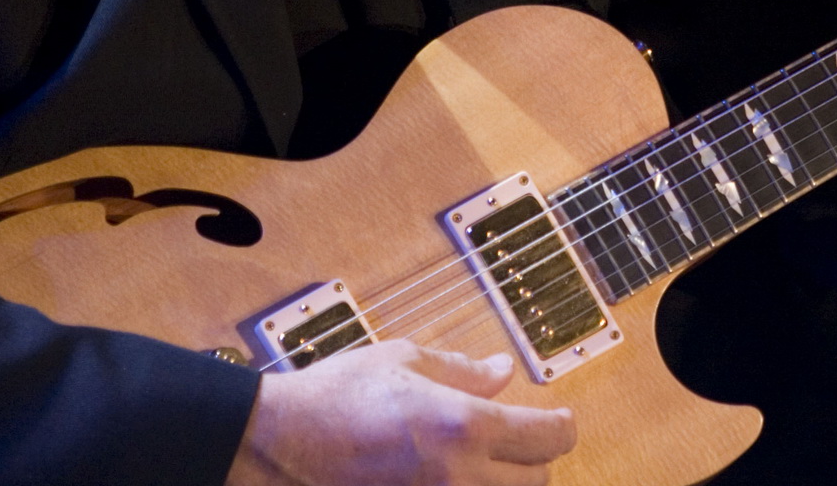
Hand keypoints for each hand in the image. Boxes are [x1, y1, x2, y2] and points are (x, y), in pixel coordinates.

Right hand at [225, 340, 576, 485]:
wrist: (274, 448)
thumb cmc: (332, 400)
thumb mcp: (401, 362)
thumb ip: (462, 370)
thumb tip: (504, 371)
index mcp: (462, 425)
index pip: (550, 437)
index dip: (562, 426)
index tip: (558, 419)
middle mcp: (459, 476)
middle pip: (538, 481)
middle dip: (537, 460)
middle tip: (522, 442)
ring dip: (508, 485)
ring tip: (490, 465)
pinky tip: (460, 479)